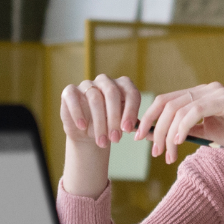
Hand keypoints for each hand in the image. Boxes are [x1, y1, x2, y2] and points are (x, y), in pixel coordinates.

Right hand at [60, 75, 143, 197]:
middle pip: (112, 93)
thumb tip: (153, 136)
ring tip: (102, 142)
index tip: (128, 130)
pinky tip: (83, 127)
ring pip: (94, 98)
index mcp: (123, 86)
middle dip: (114, 118)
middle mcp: (106, 81)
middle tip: (116, 139)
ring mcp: (87, 84)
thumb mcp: (126, 127)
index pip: (131, 93)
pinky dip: (78, 113)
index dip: (130, 111)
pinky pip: (73, 97)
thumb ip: (141, 128)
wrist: (88, 132)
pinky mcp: (70, 91)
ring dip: (99, 122)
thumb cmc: (111, 126)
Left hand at [136, 83, 223, 180]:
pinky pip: (196, 110)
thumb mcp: (203, 135)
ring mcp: (218, 93)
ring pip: (179, 108)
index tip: (139, 137)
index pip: (165, 100)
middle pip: (168, 103)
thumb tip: (151, 134)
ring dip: (168, 133)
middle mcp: (208, 88)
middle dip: (156, 129)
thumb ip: (180, 132)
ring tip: (168, 154)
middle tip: (155, 152)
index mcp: (200, 93)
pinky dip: (183, 127)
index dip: (149, 118)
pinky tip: (179, 142)